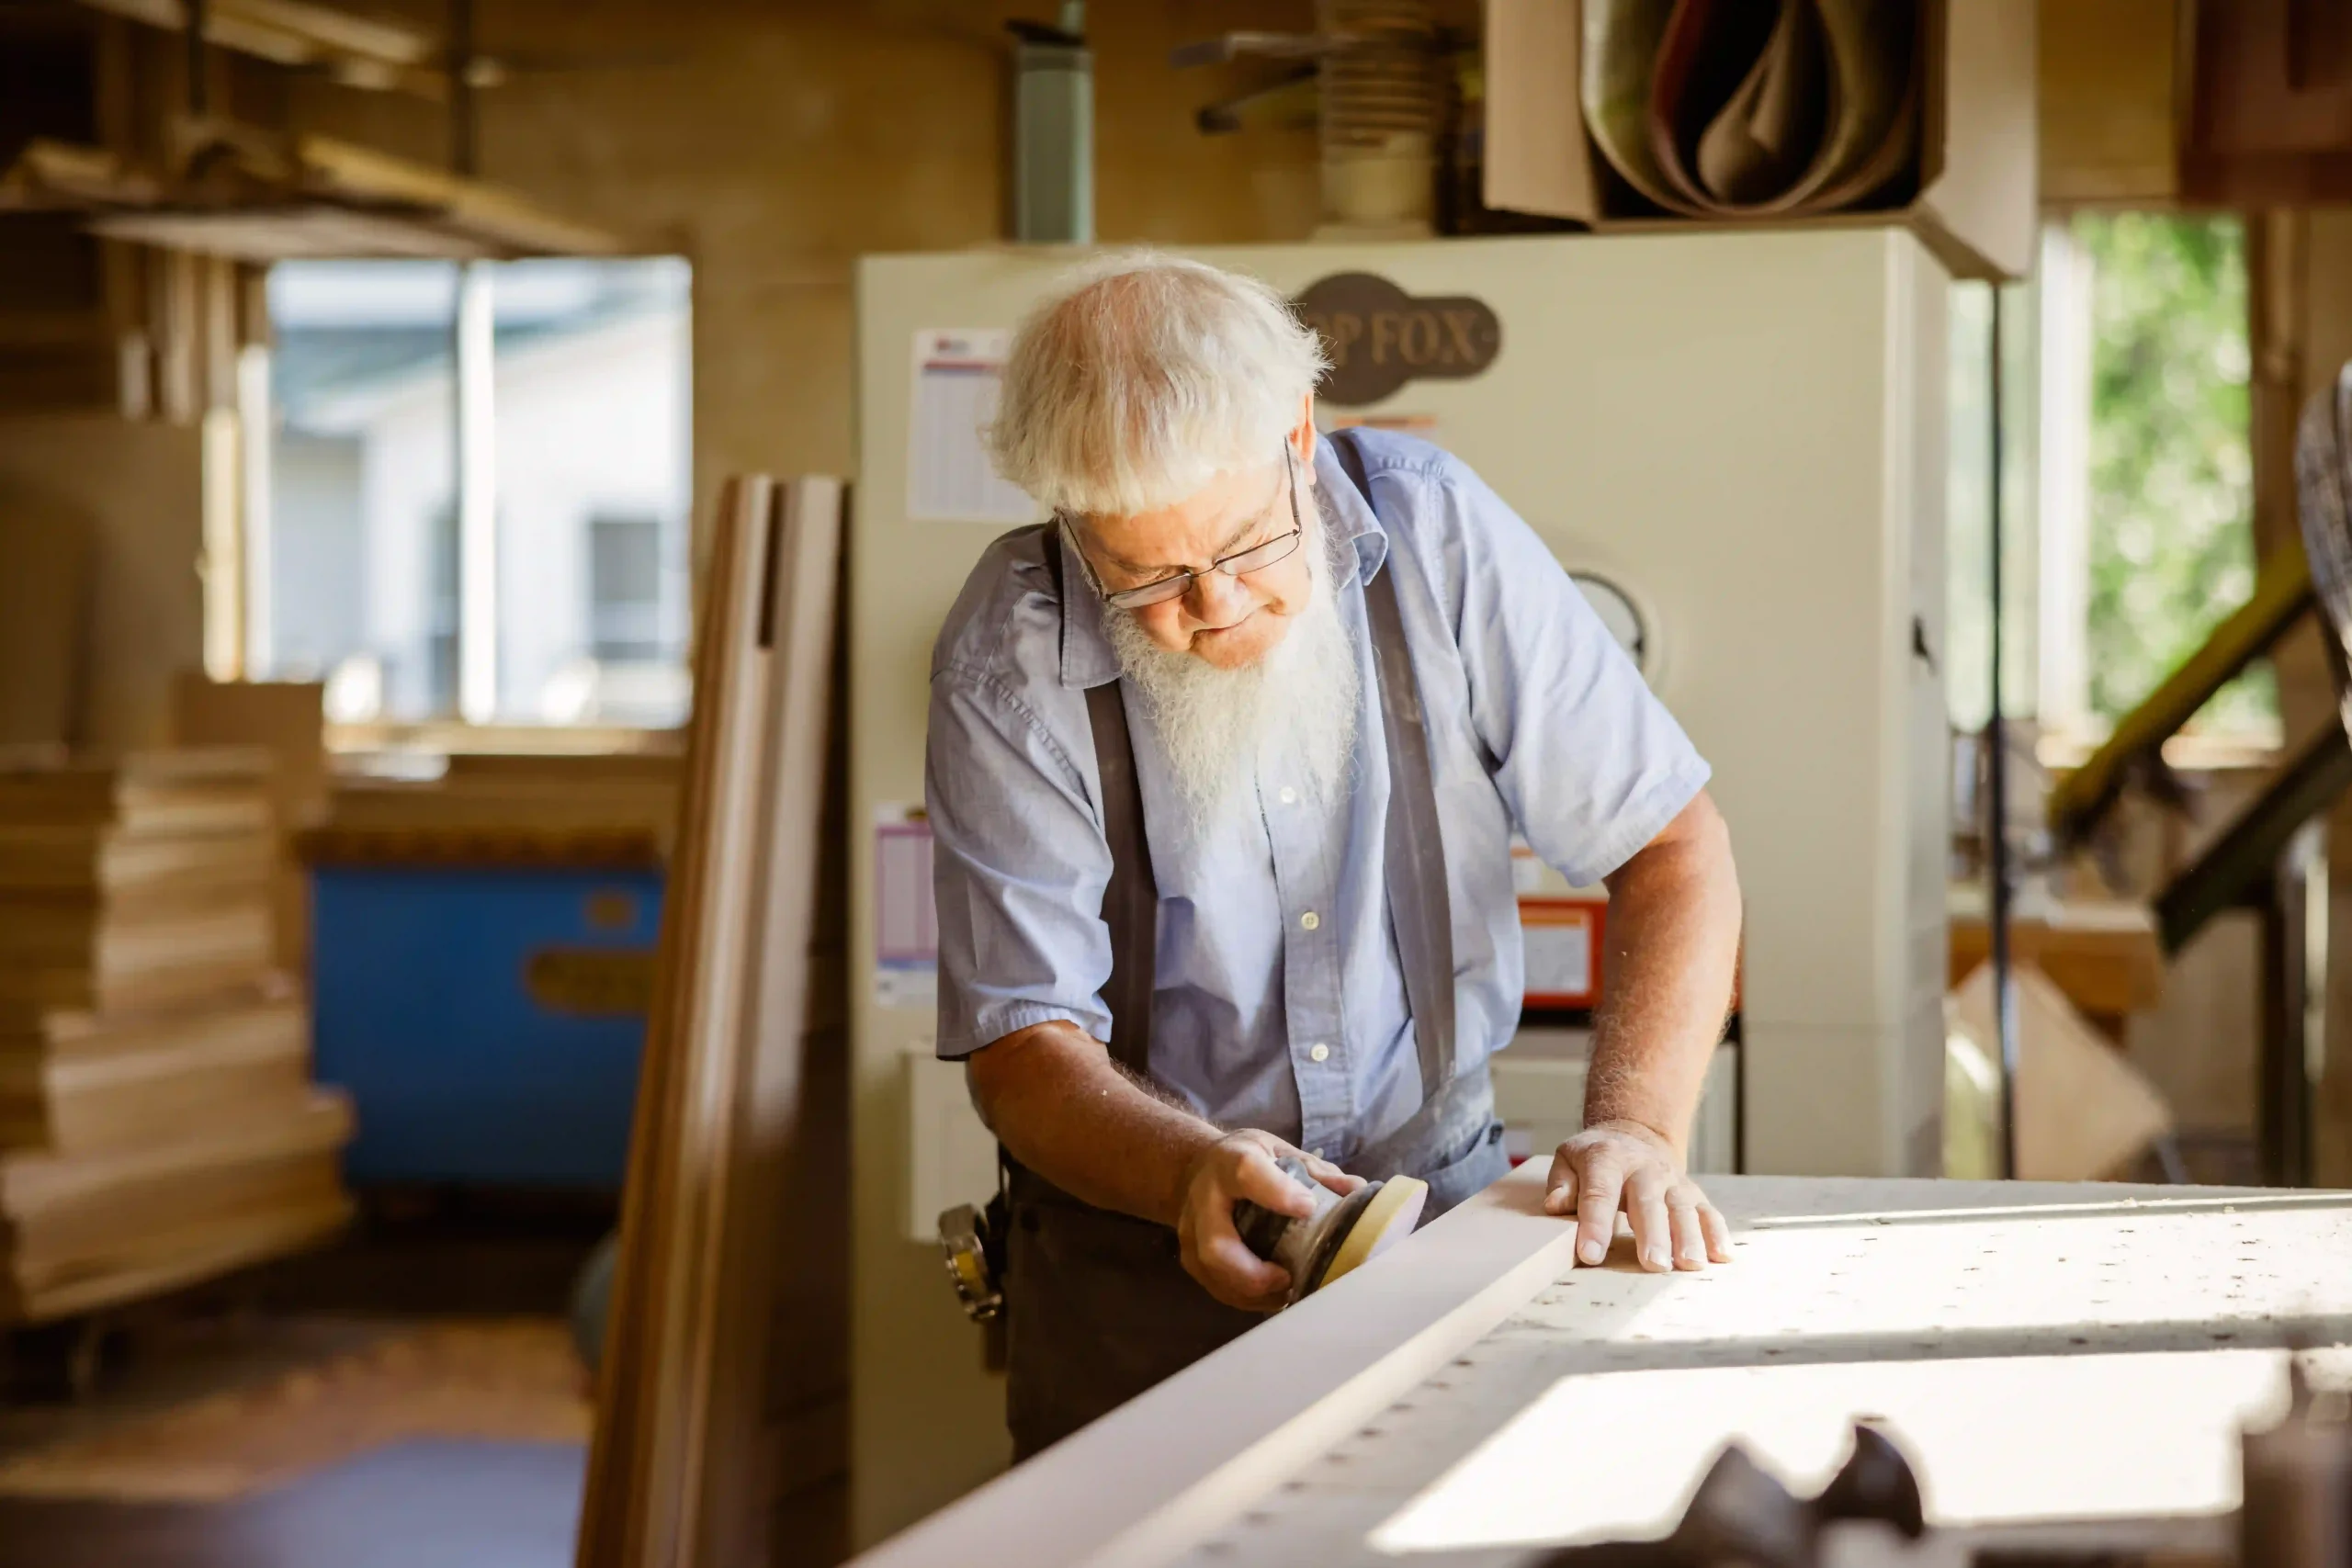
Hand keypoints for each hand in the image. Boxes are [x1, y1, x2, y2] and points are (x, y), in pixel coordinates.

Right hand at [1175, 1130, 1364, 1311]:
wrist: (1195, 1169)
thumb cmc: (1246, 1160)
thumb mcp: (1279, 1151)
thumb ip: (1316, 1173)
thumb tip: (1358, 1192)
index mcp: (1230, 1163)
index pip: (1246, 1174)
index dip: (1277, 1193)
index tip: (1308, 1208)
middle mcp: (1203, 1200)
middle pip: (1216, 1244)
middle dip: (1254, 1273)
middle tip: (1288, 1277)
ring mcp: (1190, 1234)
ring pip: (1215, 1275)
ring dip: (1255, 1293)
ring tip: (1288, 1291)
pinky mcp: (1191, 1259)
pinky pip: (1217, 1288)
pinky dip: (1249, 1299)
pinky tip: (1274, 1295)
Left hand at [1544, 1119, 1731, 1272]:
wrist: (1635, 1133)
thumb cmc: (1596, 1157)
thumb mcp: (1569, 1159)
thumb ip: (1562, 1183)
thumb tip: (1556, 1205)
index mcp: (1607, 1159)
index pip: (1599, 1192)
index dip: (1595, 1224)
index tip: (1590, 1254)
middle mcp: (1644, 1168)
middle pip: (1648, 1202)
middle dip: (1653, 1234)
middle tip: (1654, 1264)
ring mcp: (1672, 1181)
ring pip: (1682, 1208)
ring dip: (1688, 1237)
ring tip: (1689, 1264)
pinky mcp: (1693, 1193)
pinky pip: (1708, 1212)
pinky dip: (1717, 1233)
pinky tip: (1721, 1257)